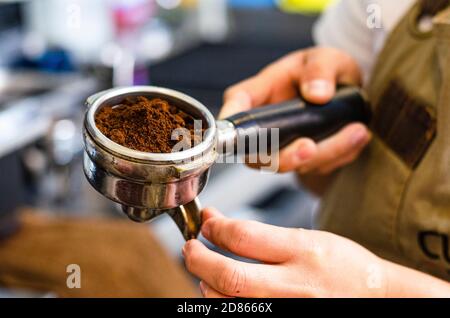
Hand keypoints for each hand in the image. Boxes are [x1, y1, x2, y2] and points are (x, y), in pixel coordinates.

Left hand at [183, 208, 387, 297]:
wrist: (376, 298)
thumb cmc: (344, 266)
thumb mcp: (309, 237)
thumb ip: (262, 234)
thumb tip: (218, 224)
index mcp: (304, 252)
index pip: (244, 237)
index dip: (215, 228)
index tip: (207, 223)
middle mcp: (296, 286)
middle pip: (230, 277)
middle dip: (198, 260)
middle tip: (190, 249)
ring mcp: (290, 310)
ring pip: (228, 304)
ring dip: (206, 286)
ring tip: (205, 273)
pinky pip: (242, 315)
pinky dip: (223, 304)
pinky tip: (221, 295)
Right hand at [220, 47, 371, 173]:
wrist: (345, 92)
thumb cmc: (324, 70)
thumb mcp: (326, 58)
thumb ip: (320, 69)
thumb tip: (317, 94)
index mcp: (261, 92)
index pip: (237, 104)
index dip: (231, 120)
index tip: (237, 133)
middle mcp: (264, 125)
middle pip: (256, 152)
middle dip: (283, 157)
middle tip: (309, 149)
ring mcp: (281, 146)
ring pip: (291, 164)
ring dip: (325, 154)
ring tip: (357, 132)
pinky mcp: (301, 160)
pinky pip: (316, 168)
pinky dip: (339, 155)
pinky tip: (358, 137)